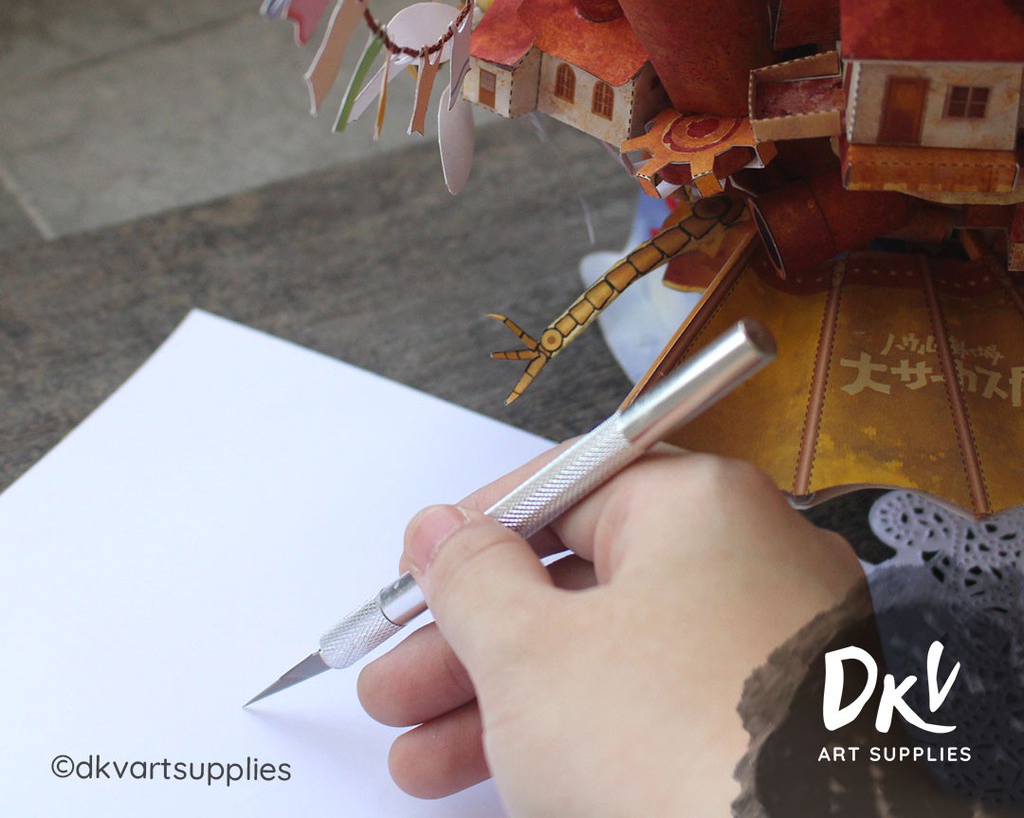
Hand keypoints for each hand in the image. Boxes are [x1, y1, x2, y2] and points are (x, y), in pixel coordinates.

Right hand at [358, 448, 863, 814]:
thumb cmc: (685, 757)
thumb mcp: (531, 653)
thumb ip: (470, 576)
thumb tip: (440, 529)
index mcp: (701, 505)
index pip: (564, 487)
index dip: (475, 532)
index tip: (420, 569)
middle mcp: (747, 558)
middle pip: (574, 579)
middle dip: (468, 639)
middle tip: (399, 674)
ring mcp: (765, 644)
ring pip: (605, 652)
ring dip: (500, 697)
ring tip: (416, 747)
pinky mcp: (768, 722)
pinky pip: (650, 703)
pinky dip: (571, 729)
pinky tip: (488, 769)